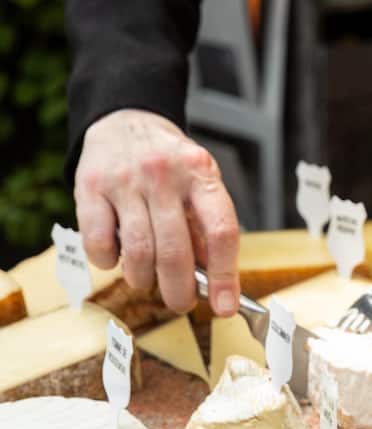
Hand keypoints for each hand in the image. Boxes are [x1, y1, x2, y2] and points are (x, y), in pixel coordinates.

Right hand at [74, 109, 239, 315]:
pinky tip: (116, 257)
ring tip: (146, 278)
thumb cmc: (169, 166)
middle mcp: (164, 175)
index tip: (224, 308)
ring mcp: (125, 180)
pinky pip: (99, 243)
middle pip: (175, 252)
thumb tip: (213, 285)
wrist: (126, 121)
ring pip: (138, 253)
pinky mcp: (90, 187)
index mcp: (201, 174)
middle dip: (179, 291)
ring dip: (144, 280)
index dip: (225, 277)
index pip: (222, 232)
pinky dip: (108, 262)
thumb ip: (205, 231)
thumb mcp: (199, 185)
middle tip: (180, 303)